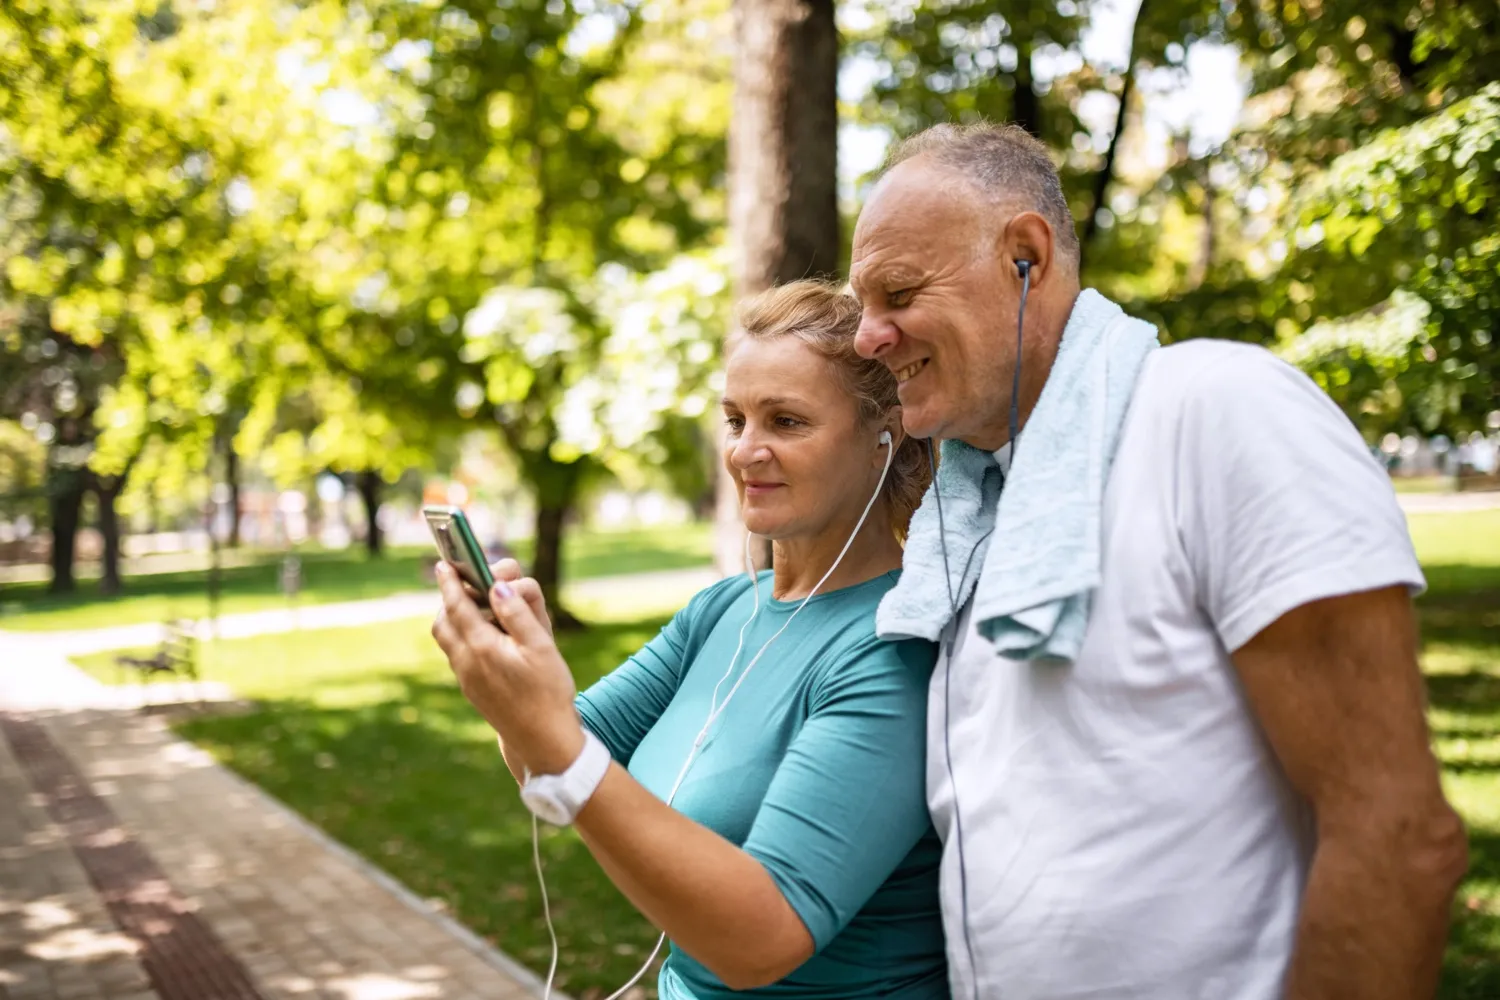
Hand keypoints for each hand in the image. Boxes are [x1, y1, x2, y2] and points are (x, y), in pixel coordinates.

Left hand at [430, 562, 581, 773]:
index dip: (451, 582)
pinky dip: (464, 635)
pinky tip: (487, 635)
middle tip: (470, 582)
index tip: (444, 563)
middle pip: (445, 621)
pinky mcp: (471, 689)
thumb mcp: (541, 646)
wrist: (543, 741)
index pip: (458, 605)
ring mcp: (466, 678)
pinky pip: (457, 654)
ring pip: (448, 639)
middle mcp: (467, 662)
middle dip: (452, 598)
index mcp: (483, 647)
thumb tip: (497, 586)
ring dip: (456, 617)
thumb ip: (518, 613)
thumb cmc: (549, 691)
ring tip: (479, 606)